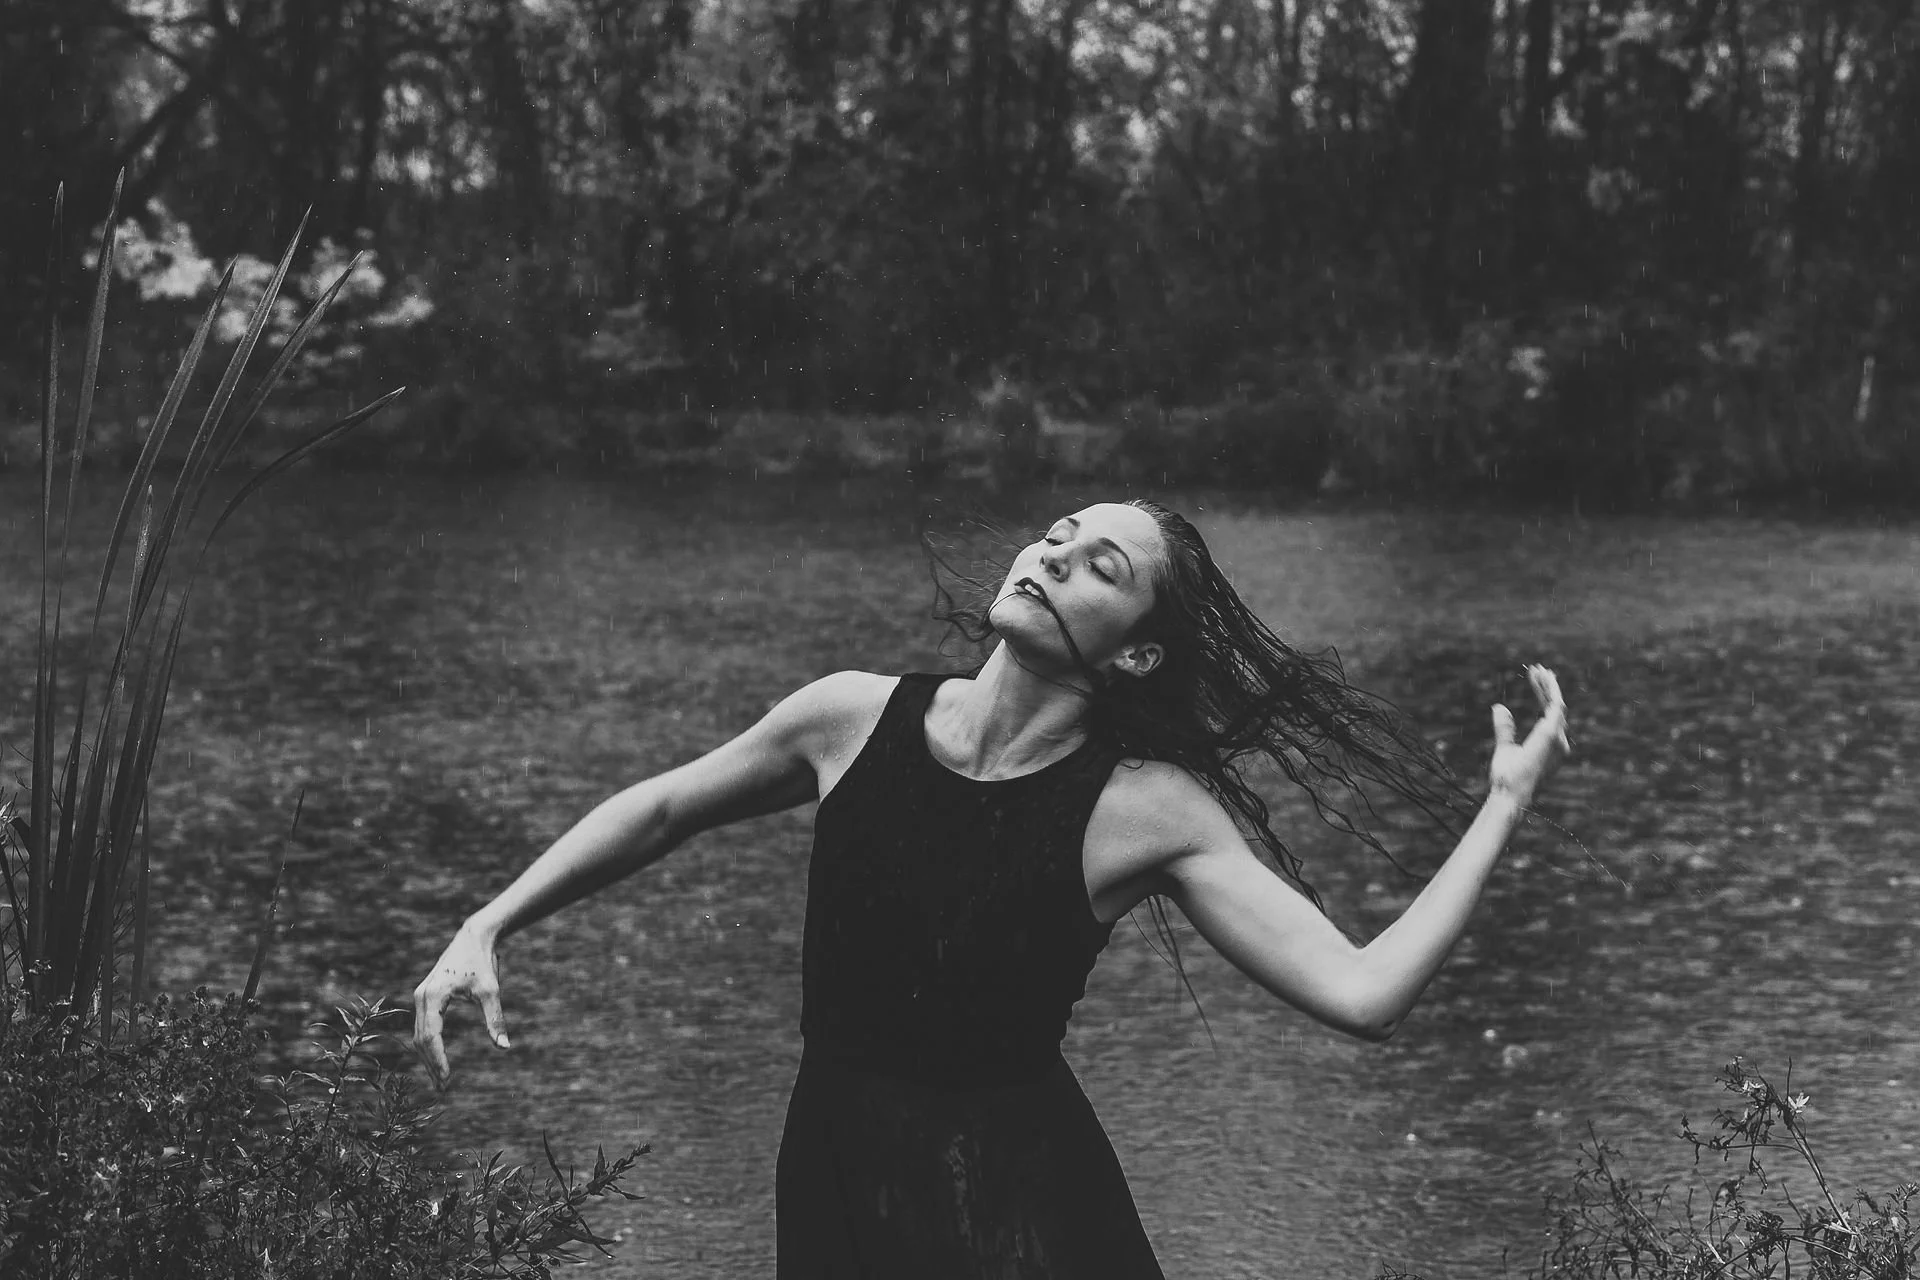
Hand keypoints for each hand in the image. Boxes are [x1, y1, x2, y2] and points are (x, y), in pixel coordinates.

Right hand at [411, 921, 510, 1088]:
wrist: (473, 937)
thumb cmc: (482, 962)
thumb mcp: (491, 991)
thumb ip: (495, 1019)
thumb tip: (504, 1047)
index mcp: (433, 995)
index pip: (430, 1036)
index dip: (437, 1060)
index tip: (446, 1079)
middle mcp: (421, 996)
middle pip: (420, 1039)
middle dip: (431, 1064)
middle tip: (443, 1088)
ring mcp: (420, 996)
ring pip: (418, 1034)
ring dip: (428, 1057)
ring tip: (440, 1079)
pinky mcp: (425, 996)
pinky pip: (422, 1026)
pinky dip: (428, 1044)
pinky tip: (437, 1058)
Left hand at [1488, 664, 1570, 805]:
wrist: (1509, 792)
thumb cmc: (1507, 778)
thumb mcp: (1505, 748)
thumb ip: (1505, 729)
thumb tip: (1499, 708)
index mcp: (1548, 746)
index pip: (1547, 715)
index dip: (1541, 696)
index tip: (1533, 679)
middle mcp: (1558, 743)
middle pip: (1553, 708)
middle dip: (1547, 688)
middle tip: (1538, 669)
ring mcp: (1557, 739)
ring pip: (1557, 704)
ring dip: (1548, 685)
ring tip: (1538, 670)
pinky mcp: (1551, 734)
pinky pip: (1556, 705)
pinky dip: (1550, 691)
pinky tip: (1543, 678)